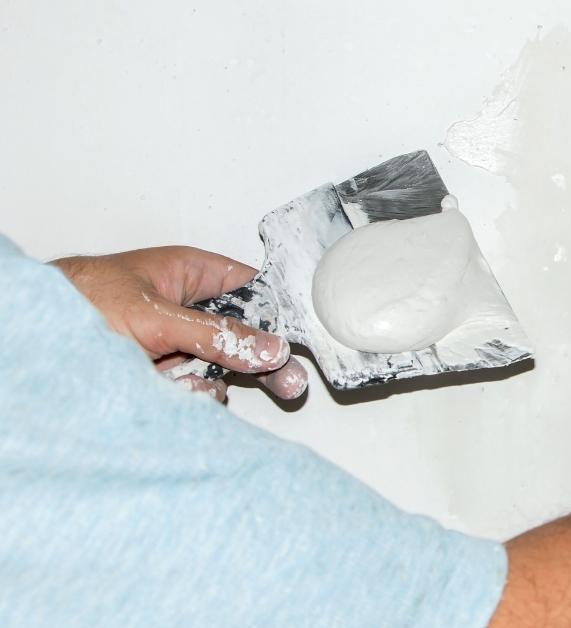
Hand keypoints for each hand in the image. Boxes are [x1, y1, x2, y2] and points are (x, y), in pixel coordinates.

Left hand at [53, 247, 307, 401]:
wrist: (31, 342)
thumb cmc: (74, 301)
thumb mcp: (155, 316)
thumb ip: (215, 334)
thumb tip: (266, 347)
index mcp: (191, 273)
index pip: (253, 288)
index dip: (278, 312)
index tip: (298, 340)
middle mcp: (188, 307)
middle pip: (244, 334)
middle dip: (257, 361)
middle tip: (288, 383)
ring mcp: (175, 343)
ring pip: (219, 368)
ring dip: (206, 381)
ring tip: (184, 381)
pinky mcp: (161, 375)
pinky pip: (194, 390)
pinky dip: (186, 397)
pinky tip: (168, 392)